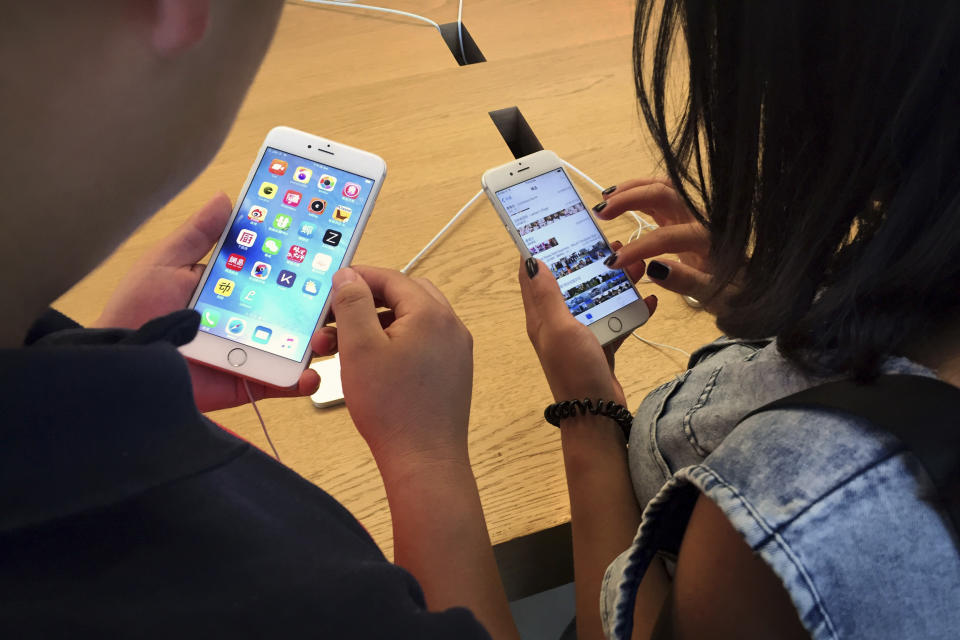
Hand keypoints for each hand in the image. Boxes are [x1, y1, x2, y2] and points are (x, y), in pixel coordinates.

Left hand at [95, 193, 333, 411]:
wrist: (119, 365)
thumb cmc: (135, 313)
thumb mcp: (165, 263)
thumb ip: (198, 235)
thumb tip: (226, 198)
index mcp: (230, 288)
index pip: (270, 270)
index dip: (296, 259)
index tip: (322, 243)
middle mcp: (246, 318)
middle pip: (291, 307)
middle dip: (317, 299)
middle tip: (339, 288)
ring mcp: (250, 351)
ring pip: (295, 343)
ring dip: (317, 336)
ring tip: (329, 329)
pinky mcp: (248, 382)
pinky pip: (281, 382)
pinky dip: (300, 378)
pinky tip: (311, 370)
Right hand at [329, 266, 473, 466]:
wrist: (423, 459)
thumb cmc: (390, 405)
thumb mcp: (360, 348)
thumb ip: (352, 304)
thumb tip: (348, 275)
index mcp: (431, 313)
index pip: (391, 278)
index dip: (358, 279)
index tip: (330, 288)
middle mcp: (451, 325)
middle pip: (404, 296)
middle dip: (366, 303)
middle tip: (334, 320)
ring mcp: (455, 350)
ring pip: (412, 321)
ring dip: (377, 325)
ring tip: (342, 347)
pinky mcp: (452, 371)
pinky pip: (421, 343)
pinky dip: (394, 343)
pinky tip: (370, 363)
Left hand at [518, 257, 657, 404]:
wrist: (597, 414)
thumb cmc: (574, 369)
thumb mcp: (558, 327)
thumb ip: (547, 295)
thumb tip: (530, 259)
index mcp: (540, 317)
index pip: (531, 277)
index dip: (539, 251)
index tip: (556, 227)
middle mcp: (557, 323)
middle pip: (570, 283)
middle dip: (588, 262)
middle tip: (610, 243)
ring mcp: (580, 336)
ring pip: (595, 299)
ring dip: (614, 283)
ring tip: (636, 265)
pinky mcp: (601, 347)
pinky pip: (616, 321)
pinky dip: (631, 310)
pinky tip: (648, 300)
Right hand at [595, 178, 734, 311]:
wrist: (748, 285)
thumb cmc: (733, 293)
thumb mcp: (715, 296)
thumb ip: (687, 282)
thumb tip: (655, 268)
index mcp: (709, 240)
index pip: (667, 237)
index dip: (639, 248)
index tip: (614, 263)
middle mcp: (701, 219)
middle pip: (665, 194)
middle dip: (630, 199)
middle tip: (601, 213)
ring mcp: (693, 214)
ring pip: (662, 188)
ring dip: (632, 189)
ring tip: (604, 199)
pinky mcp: (685, 216)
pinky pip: (661, 196)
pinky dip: (638, 193)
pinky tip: (617, 199)